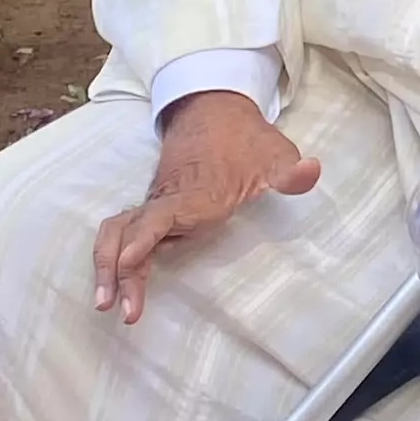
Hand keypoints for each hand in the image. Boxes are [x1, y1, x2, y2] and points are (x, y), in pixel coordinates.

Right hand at [93, 91, 320, 324]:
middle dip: (118, 269)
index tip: (132, 261)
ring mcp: (155, 204)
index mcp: (196, 191)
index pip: (162, 214)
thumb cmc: (247, 140)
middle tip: (120, 309)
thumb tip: (311, 171)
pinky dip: (113, 258)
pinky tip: (118, 287)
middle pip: (128, 231)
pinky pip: (123, 233)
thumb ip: (289, 171)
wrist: (216, 111)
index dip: (145, 236)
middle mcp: (167, 200)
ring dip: (108, 267)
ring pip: (117, 232)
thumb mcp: (275, 154)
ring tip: (107, 305)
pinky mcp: (153, 210)